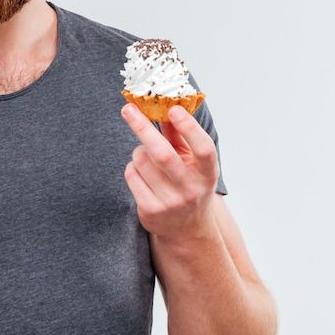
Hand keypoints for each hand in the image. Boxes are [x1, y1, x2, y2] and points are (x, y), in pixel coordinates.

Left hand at [120, 103, 219, 238]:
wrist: (186, 229)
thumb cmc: (189, 183)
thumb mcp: (192, 161)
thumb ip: (180, 136)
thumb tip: (166, 105)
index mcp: (207, 173)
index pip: (203, 149)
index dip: (189, 128)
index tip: (173, 109)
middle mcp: (191, 189)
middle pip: (163, 154)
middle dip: (142, 128)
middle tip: (128, 109)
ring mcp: (170, 202)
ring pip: (141, 161)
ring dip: (138, 151)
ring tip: (146, 156)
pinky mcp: (150, 210)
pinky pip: (132, 175)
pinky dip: (132, 167)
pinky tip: (141, 172)